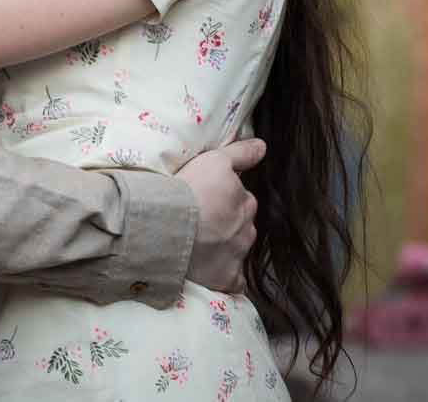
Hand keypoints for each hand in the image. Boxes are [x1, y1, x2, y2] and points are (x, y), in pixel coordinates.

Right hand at [176, 137, 264, 294]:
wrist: (165, 226)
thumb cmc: (187, 190)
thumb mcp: (213, 160)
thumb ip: (241, 154)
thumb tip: (262, 147)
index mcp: (245, 201)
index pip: (241, 200)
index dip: (224, 199)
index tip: (206, 201)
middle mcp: (247, 228)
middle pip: (241, 225)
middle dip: (227, 223)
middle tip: (201, 222)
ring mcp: (238, 256)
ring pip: (237, 250)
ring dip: (224, 247)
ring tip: (198, 245)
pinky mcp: (227, 278)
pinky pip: (233, 281)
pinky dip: (225, 276)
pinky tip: (211, 272)